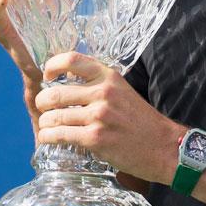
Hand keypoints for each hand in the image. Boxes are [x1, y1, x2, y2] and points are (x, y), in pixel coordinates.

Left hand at [36, 52, 181, 183]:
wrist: (163, 146)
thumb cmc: (141, 120)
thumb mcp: (122, 91)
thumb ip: (97, 85)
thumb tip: (65, 82)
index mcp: (109, 76)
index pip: (73, 60)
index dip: (53, 66)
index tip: (47, 76)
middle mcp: (103, 92)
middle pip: (55, 93)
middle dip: (42, 103)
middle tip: (43, 109)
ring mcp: (99, 115)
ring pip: (54, 116)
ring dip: (45, 123)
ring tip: (47, 126)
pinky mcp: (95, 138)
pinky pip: (59, 135)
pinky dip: (48, 137)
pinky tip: (49, 138)